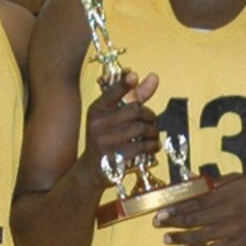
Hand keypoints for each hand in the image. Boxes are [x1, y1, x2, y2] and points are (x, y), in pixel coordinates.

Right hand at [82, 70, 160, 187]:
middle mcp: (97, 123)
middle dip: (150, 116)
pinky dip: (153, 145)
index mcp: (97, 110)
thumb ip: (135, 97)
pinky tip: (153, 146)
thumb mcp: (114, 117)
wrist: (91, 170)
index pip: (111, 92)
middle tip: (153, 122)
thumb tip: (154, 77)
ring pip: (141, 128)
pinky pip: (141, 146)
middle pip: (135, 110)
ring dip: (153, 132)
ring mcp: (104, 141)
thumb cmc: (107, 138)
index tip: (134, 76)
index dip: (123, 83)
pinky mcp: (114, 158)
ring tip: (154, 135)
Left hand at [159, 175, 245, 245]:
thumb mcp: (240, 180)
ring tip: (166, 239)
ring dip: (182, 238)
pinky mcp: (242, 242)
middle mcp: (231, 210)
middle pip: (196, 218)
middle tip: (156, 224)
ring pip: (203, 236)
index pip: (196, 200)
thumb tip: (189, 178)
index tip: (160, 209)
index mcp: (229, 192)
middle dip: (173, 221)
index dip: (176, 206)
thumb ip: (215, 181)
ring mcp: (236, 228)